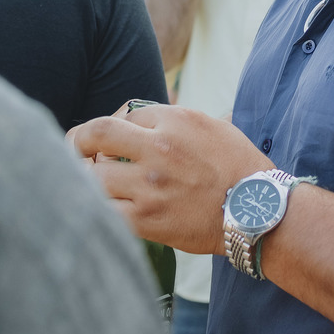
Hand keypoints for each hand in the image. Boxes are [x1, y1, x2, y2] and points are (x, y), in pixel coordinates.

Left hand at [67, 104, 269, 252]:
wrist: (258, 211)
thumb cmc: (241, 168)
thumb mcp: (214, 126)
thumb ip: (178, 119)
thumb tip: (150, 116)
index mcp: (176, 119)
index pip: (125, 115)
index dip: (116, 130)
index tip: (113, 144)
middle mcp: (158, 146)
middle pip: (96, 133)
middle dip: (78, 141)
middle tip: (75, 151)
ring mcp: (149, 184)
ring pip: (92, 175)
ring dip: (86, 180)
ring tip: (89, 186)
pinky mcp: (146, 218)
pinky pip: (103, 211)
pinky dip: (95, 210)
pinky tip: (97, 210)